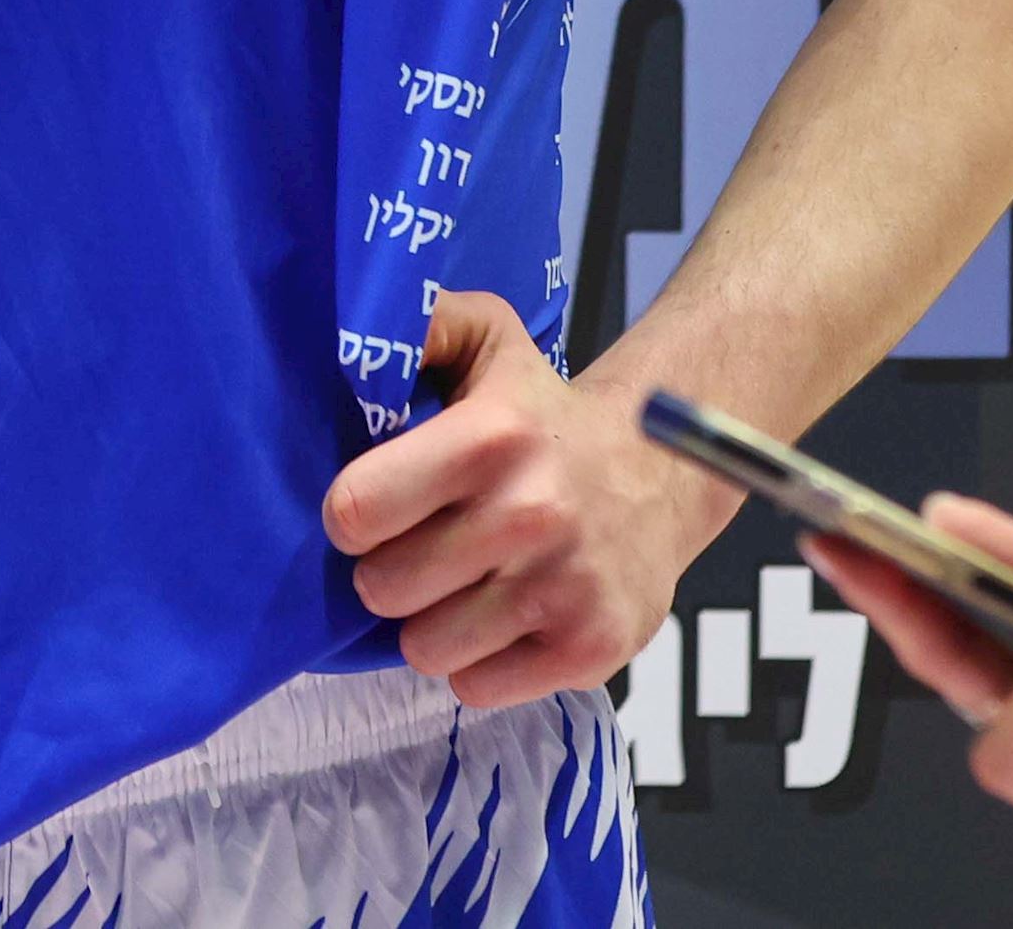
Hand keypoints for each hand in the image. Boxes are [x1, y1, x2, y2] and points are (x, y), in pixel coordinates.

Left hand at [320, 292, 722, 705]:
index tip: (373, 510)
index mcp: (490, 438)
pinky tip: (502, 618)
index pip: (356, 512)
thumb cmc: (545, 414)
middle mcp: (529, 515)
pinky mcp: (590, 649)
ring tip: (462, 584)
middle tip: (423, 548)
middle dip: (390, 571)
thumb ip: (419, 325)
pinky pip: (478, 688)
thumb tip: (352, 337)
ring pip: (425, 648)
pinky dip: (479, 662)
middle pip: (384, 589)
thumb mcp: (487, 341)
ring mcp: (564, 589)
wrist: (660, 472)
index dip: (352, 516)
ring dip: (432, 622)